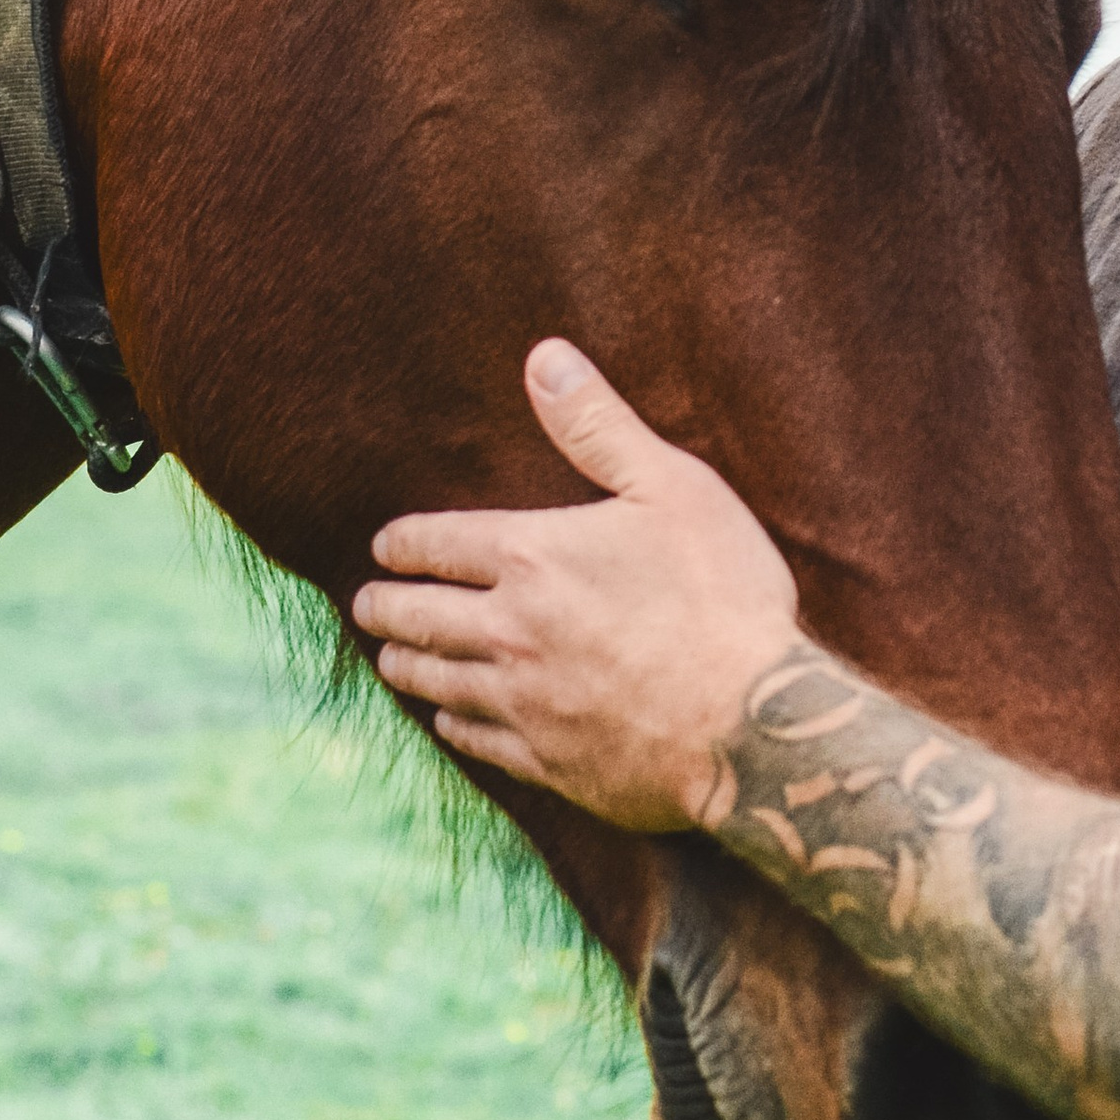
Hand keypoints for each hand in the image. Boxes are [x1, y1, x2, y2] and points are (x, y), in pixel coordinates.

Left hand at [353, 340, 797, 830]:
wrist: (752, 726)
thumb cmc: (723, 597)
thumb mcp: (674, 488)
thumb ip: (599, 426)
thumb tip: (544, 359)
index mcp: (531, 557)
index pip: (435, 544)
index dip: (402, 544)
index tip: (384, 548)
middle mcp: (508, 631)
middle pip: (417, 618)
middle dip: (384, 607)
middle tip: (367, 604)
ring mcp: (522, 702)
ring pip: (435, 681)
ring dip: (405, 664)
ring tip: (391, 658)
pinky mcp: (547, 760)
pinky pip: (475, 740)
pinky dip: (451, 723)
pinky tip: (449, 719)